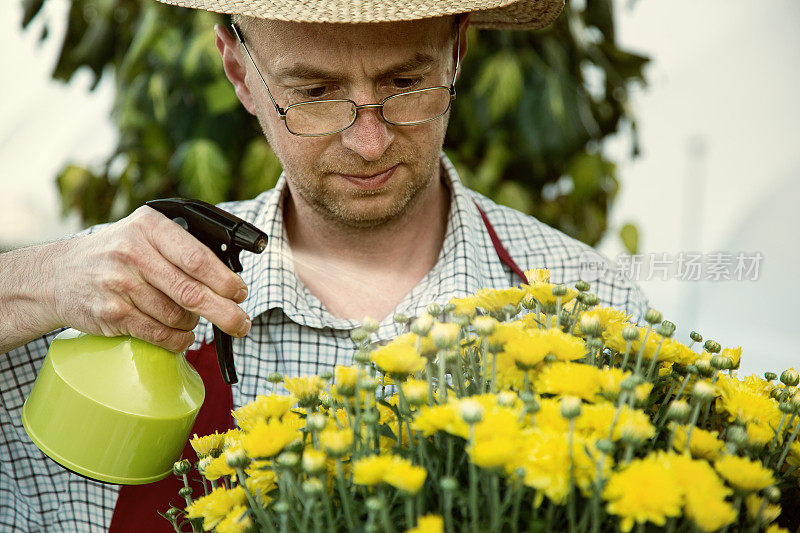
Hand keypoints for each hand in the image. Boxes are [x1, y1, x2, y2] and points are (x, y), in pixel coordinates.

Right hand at [44, 206, 250, 351]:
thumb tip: (230, 278)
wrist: (59, 274)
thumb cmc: (116, 254)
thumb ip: (183, 247)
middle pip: (191, 291)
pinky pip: (159, 334)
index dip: (225, 280)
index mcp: (150, 226)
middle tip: (241, 323)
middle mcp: (133, 252)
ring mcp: (119, 284)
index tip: (241, 293)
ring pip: (177, 316)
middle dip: (224, 312)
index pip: (198, 257)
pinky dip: (177, 340)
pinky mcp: (111, 313)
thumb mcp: (145, 234)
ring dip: (193, 324)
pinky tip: (181, 336)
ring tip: (192, 320)